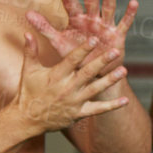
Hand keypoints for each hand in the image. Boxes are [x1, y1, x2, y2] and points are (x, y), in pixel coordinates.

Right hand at [14, 31, 128, 132]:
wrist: (27, 119)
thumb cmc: (29, 92)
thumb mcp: (29, 71)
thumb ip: (31, 51)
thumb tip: (27, 32)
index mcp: (56, 76)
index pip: (71, 60)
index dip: (83, 50)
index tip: (94, 39)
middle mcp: (67, 88)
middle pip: (87, 73)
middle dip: (102, 62)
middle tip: (116, 51)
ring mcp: (74, 102)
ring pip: (95, 90)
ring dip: (110, 80)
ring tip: (124, 70)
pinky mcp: (79, 113)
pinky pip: (98, 110)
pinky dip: (112, 106)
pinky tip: (125, 100)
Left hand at [27, 0, 137, 74]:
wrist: (92, 75)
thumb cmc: (75, 57)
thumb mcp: (58, 42)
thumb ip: (45, 28)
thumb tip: (27, 14)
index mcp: (76, 21)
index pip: (70, 3)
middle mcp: (91, 19)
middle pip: (90, 0)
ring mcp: (105, 26)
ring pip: (108, 6)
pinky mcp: (117, 35)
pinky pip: (124, 23)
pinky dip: (129, 13)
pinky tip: (133, 2)